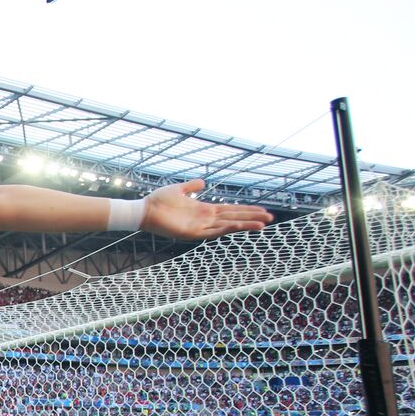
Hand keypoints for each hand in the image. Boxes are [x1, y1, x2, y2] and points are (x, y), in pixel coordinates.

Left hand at [141, 180, 272, 239]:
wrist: (144, 210)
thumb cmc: (159, 201)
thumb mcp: (179, 189)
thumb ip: (192, 186)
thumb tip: (203, 182)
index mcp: (204, 209)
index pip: (230, 210)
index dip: (246, 210)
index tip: (262, 210)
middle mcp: (205, 219)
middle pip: (233, 218)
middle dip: (251, 218)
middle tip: (270, 219)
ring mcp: (199, 227)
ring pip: (227, 226)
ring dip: (243, 225)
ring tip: (261, 225)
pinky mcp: (191, 233)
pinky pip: (211, 232)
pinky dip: (225, 228)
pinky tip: (237, 225)